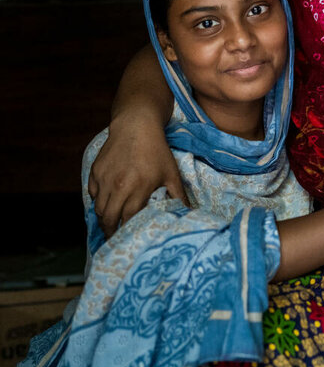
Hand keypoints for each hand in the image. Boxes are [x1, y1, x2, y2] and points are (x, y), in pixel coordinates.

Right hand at [88, 116, 184, 236]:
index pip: (128, 219)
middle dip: (111, 231)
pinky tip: (106, 204)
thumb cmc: (156, 151)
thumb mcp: (171, 173)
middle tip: (115, 239)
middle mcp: (118, 186)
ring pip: (98, 208)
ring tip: (110, 224)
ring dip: (104, 218)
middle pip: (109, 218)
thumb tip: (188, 212)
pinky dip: (98, 201)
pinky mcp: (95, 172)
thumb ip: (178, 195)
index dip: (128, 231)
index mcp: (138, 188)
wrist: (136, 125)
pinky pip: (92, 193)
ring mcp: (104, 179)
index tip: (129, 240)